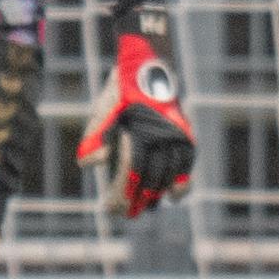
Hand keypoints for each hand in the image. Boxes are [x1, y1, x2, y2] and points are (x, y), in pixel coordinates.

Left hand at [75, 3, 198, 218]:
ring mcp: (176, 136)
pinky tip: (175, 197)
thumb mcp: (102, 110)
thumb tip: (91, 165)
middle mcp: (162, 137)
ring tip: (145, 209)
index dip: (120, 193)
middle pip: (149, 179)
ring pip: (170, 176)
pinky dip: (183, 182)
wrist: (146, 62)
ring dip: (156, 195)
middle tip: (123, 215)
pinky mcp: (184, 134)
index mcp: (140, 132)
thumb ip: (94, 137)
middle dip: (135, 200)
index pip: (130, 173)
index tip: (110, 209)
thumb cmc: (119, 90)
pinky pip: (187, 164)